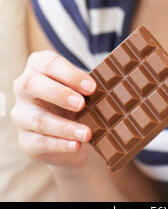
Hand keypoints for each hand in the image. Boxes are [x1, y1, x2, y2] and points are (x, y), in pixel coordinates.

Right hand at [10, 50, 96, 167]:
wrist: (71, 133)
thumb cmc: (77, 98)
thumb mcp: (82, 87)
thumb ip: (87, 83)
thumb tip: (104, 83)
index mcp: (37, 66)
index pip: (48, 63)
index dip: (70, 74)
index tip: (91, 87)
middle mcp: (24, 87)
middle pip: (31, 84)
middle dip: (58, 94)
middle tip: (81, 104)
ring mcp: (21, 115)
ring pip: (38, 119)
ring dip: (65, 127)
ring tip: (87, 133)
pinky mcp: (26, 140)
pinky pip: (40, 142)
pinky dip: (60, 144)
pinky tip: (76, 145)